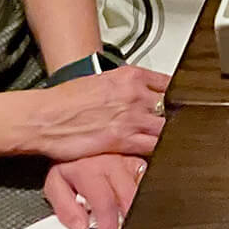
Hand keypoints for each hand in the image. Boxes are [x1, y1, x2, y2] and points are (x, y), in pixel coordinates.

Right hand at [32, 66, 168, 161]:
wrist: (47, 115)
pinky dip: (160, 150)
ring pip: (167, 126)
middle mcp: (134, 94)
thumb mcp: (102, 79)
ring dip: (171, 133)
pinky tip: (162, 152)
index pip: (169, 82)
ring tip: (175, 139)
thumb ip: (126, 85)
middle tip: (181, 123)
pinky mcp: (122, 140)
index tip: (181, 102)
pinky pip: (153, 146)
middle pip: (171, 104)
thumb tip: (140, 92)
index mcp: (130, 76)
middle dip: (177, 114)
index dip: (178, 95)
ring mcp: (131, 117)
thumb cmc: (67, 99)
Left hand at [46, 153, 147, 228]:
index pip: (105, 204)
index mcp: (91, 171)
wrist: (71, 129)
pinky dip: (150, 184)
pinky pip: (150, 170)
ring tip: (137, 216)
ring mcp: (128, 155)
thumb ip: (66, 209)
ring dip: (142, 201)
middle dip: (131, 218)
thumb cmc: (68, 160)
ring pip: (144, 182)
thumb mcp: (56, 184)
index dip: (109, 228)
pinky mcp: (139, 151)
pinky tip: (145, 196)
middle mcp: (112, 162)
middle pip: (130, 194)